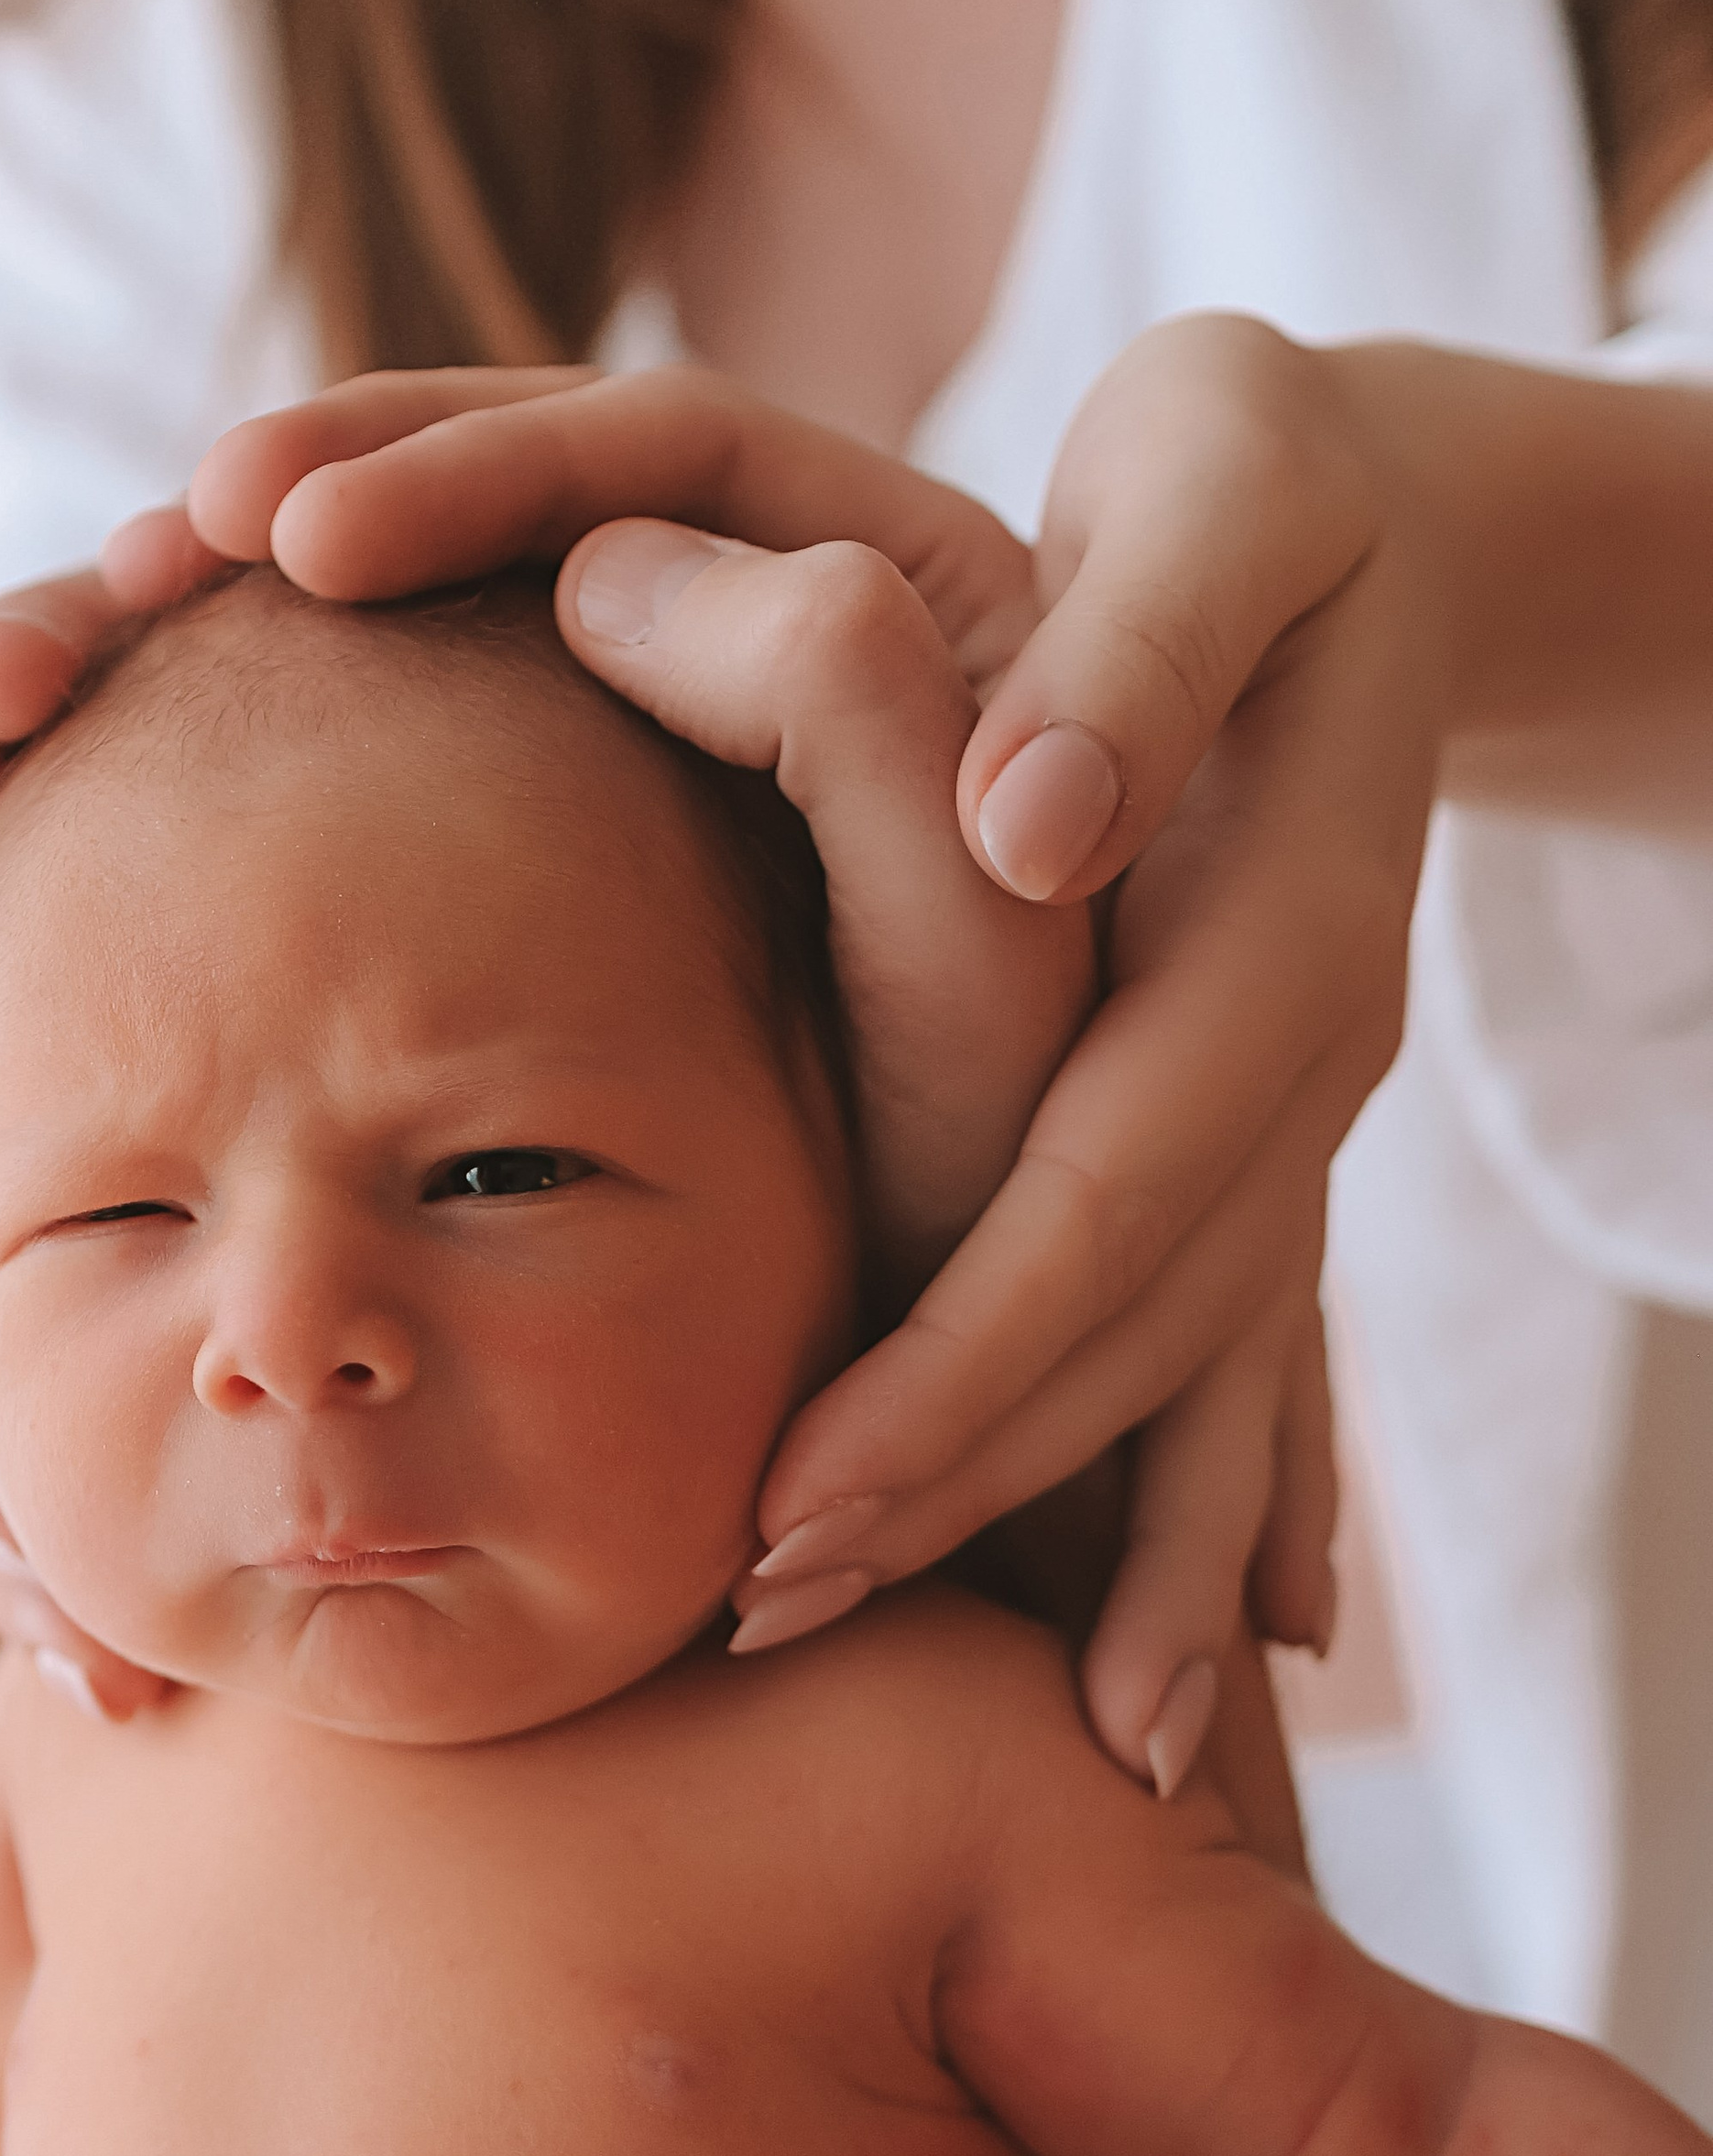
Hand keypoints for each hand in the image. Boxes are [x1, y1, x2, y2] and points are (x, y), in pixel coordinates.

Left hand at [184, 339, 1431, 1781]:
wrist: (1393, 520)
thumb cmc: (1262, 481)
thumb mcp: (1224, 486)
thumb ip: (1137, 653)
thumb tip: (1023, 829)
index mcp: (1280, 936)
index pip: (1100, 1198)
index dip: (956, 1365)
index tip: (792, 1497)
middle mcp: (1309, 1066)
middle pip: (1139, 1334)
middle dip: (962, 1491)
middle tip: (762, 1615)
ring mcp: (1307, 1121)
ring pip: (1197, 1379)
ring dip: (1081, 1547)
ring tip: (923, 1674)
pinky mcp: (1272, 1138)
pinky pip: (1245, 1363)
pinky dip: (1206, 1518)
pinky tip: (1179, 1660)